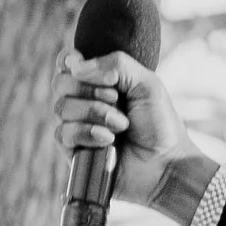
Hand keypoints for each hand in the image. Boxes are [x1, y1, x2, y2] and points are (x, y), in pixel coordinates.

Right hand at [51, 47, 204, 220]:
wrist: (165, 164)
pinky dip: (87, 133)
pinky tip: (108, 141)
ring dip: (95, 113)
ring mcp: (77, 126)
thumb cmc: (159, 124)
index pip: (67, 63)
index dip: (69, 60)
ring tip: (122, 126)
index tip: (79, 62)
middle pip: (60, 82)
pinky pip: (63, 133)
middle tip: (117, 100)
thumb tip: (76, 67)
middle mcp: (84, 102)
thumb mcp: (146, 83)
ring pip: (62, 107)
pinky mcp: (74, 151)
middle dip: (89, 89)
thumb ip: (116, 64)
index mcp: (99, 82)